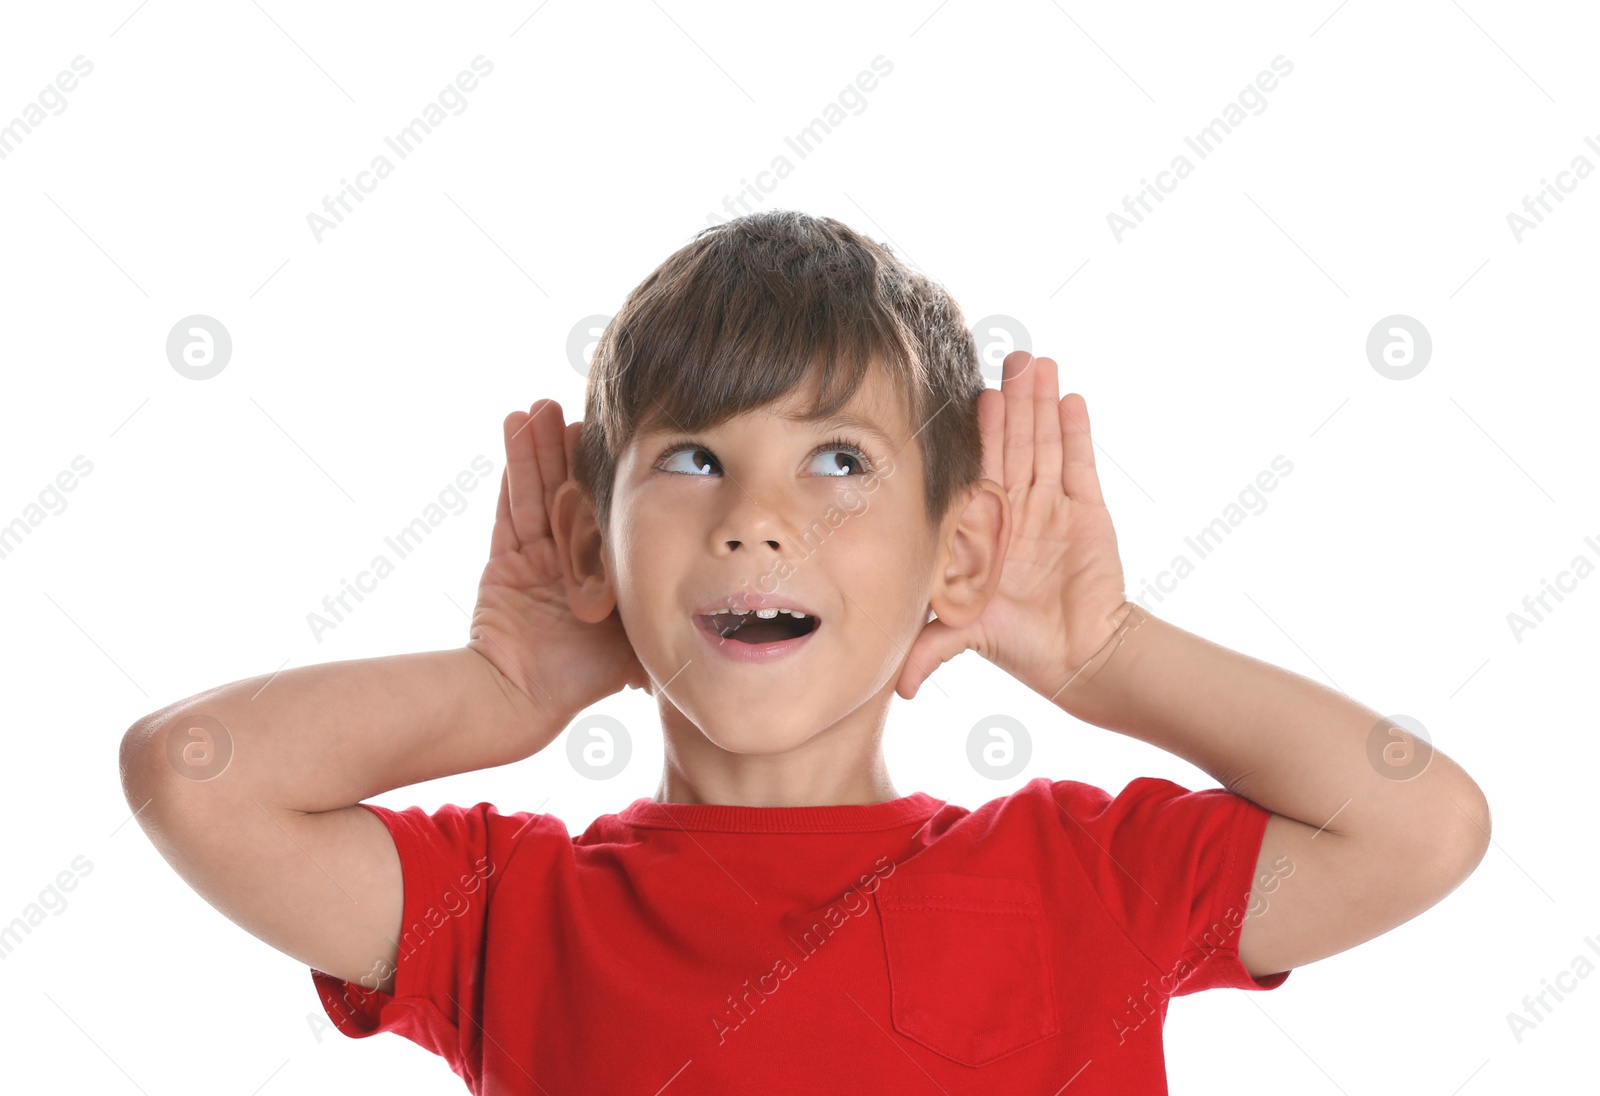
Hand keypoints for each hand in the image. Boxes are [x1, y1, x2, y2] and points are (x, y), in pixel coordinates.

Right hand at [468, 400, 647, 728]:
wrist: (522, 697)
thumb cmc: (580, 674)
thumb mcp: (638, 634)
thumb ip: (669, 609)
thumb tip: (733, 605)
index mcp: (606, 573)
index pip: (615, 511)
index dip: (618, 475)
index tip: (628, 434)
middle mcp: (572, 558)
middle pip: (573, 489)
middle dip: (573, 449)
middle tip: (580, 404)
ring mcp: (535, 554)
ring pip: (541, 487)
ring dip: (541, 444)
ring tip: (543, 403)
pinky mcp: (505, 555)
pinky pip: (511, 502)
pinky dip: (514, 465)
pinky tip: (517, 424)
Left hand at [896, 352, 1129, 700]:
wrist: (1079, 658)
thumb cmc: (1020, 643)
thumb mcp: (967, 635)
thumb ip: (934, 647)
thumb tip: (903, 687)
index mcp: (981, 526)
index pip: (976, 470)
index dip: (974, 433)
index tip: (966, 394)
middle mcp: (1014, 509)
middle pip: (1011, 444)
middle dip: (1010, 401)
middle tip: (1006, 356)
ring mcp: (1051, 506)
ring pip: (1043, 444)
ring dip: (1041, 404)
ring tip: (1037, 363)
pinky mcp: (1087, 512)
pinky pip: (1079, 465)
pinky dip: (1075, 433)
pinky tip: (1070, 397)